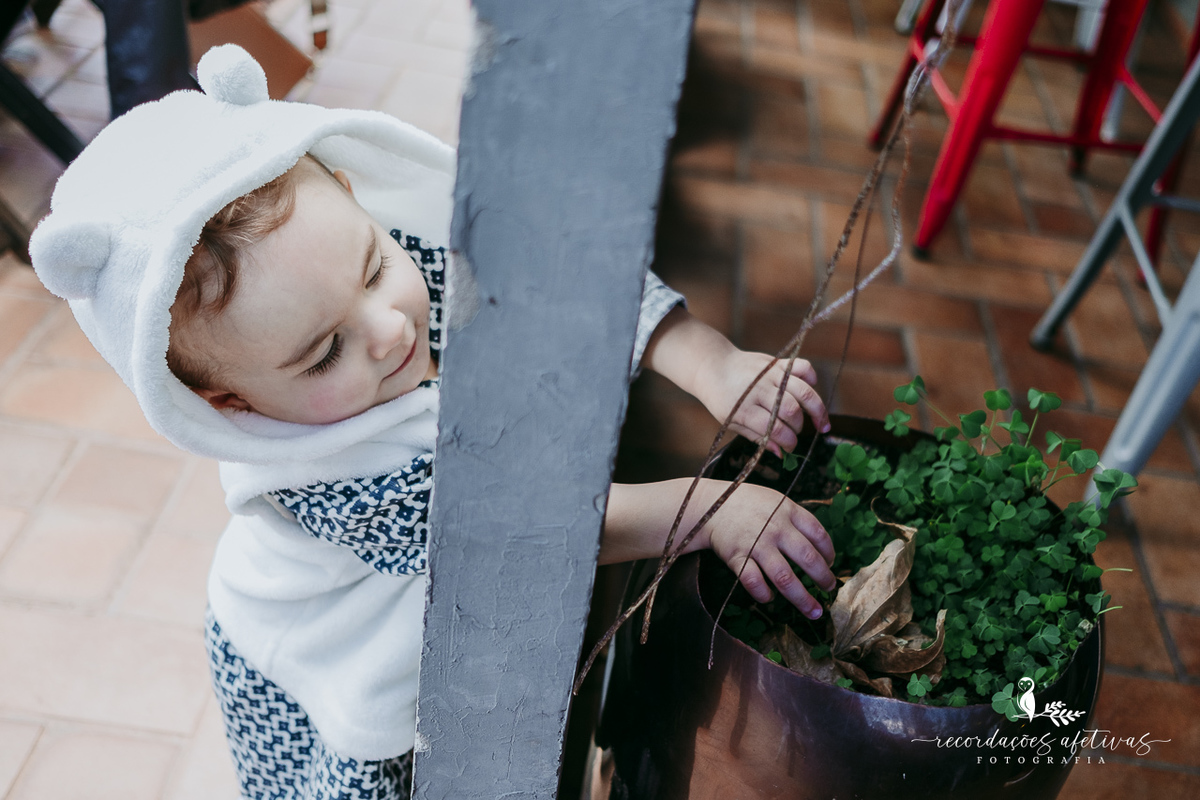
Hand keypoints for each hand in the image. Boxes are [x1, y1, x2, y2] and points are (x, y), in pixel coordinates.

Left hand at [696, 349, 829, 457]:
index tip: (790, 448)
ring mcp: (770, 373)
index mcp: (744, 408)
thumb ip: (757, 437)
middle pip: (791, 410)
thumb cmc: (722, 399)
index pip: (774, 428)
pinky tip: (811, 390)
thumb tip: (781, 453)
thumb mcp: (732, 422)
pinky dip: (812, 378)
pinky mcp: (777, 362)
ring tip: (822, 424)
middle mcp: (759, 389)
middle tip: (798, 433)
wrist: (713, 366)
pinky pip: (803, 366)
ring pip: (803, 391)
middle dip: (799, 427)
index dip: (787, 441)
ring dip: (816, 409)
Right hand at [705, 482, 835, 618]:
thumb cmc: (747, 504)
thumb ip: (795, 518)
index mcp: (787, 511)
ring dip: (802, 598)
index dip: (829, 553)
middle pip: (808, 558)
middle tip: (829, 588)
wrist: (709, 506)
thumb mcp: (775, 500)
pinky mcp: (737, 557)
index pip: (819, 534)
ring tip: (814, 611)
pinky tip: (770, 598)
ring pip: (785, 578)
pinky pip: (754, 583)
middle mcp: (775, 528)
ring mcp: (756, 544)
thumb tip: (820, 547)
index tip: (831, 564)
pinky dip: (764, 595)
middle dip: (824, 578)